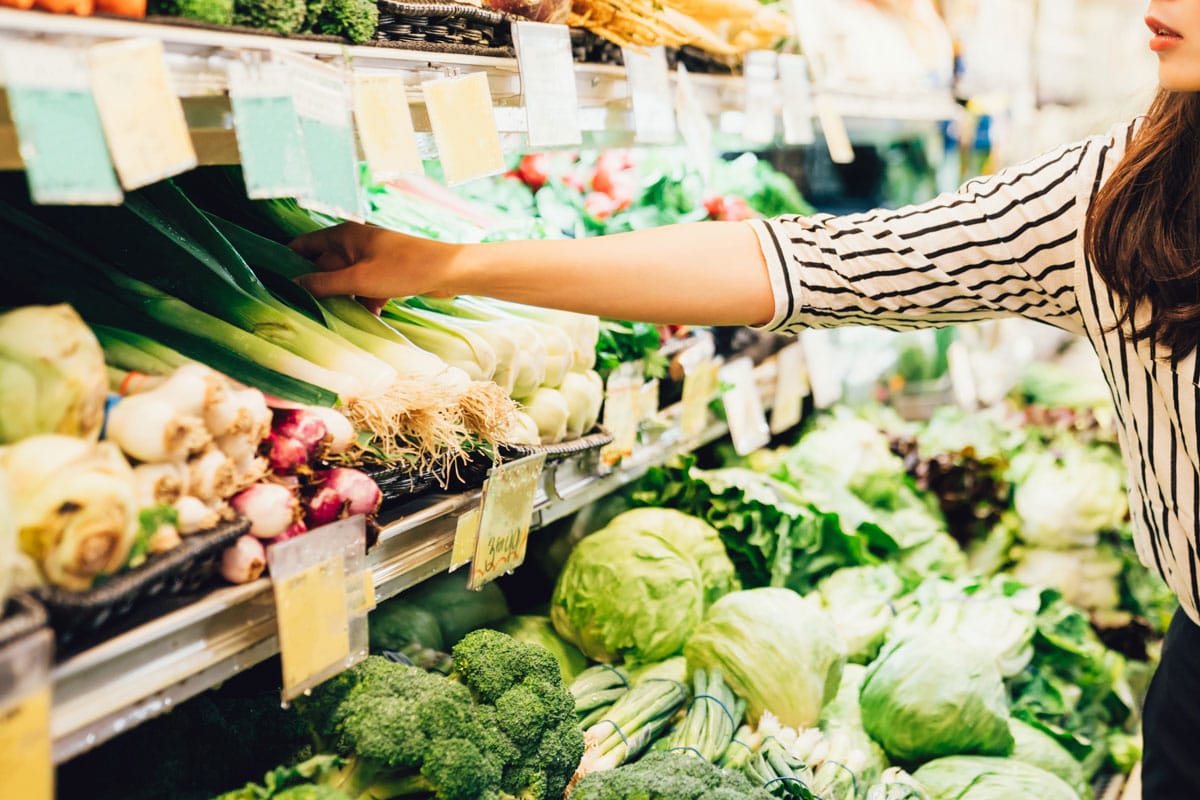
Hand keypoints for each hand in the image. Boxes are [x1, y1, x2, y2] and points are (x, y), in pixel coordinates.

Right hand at [289, 222, 462, 312]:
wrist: (448, 272)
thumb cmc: (403, 268)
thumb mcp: (359, 279)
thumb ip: (324, 284)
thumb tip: (292, 286)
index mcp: (343, 235)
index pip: (303, 246)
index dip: (287, 262)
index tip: (272, 283)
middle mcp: (354, 243)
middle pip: (323, 267)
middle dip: (316, 288)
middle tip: (300, 311)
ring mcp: (371, 258)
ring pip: (345, 281)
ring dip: (343, 299)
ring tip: (333, 320)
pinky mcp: (386, 274)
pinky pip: (366, 289)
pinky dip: (366, 302)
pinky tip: (369, 318)